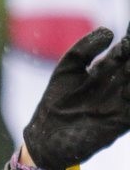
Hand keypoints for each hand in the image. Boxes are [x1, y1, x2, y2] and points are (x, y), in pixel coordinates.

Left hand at [23, 24, 129, 169]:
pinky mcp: (122, 120)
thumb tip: (110, 31)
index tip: (128, 37)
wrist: (47, 139)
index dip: (129, 42)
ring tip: (129, 68)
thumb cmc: (55, 102)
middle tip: (129, 54)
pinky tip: (129, 90)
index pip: (126, 49)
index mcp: (107, 68)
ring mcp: (122, 101)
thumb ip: (84, 49)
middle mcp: (118, 82)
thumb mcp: (67, 70)